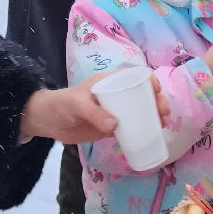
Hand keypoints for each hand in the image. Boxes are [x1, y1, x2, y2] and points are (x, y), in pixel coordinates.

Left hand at [19, 74, 171, 144]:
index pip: (134, 76)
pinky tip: (151, 137)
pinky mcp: (111, 127)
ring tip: (162, 126)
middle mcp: (116, 94)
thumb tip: (116, 125)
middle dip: (157, 101)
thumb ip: (94, 113)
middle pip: (142, 94)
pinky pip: (131, 127)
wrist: (49, 122)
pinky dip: (142, 130)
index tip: (157, 91)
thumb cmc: (62, 104)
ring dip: (154, 116)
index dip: (149, 80)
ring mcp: (115, 111)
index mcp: (109, 82)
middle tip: (163, 114)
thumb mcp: (77, 105)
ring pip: (140, 111)